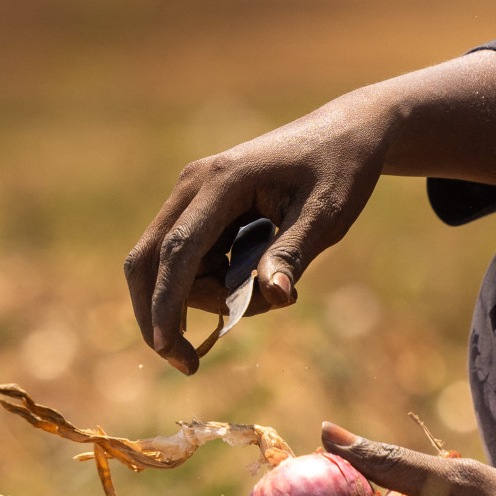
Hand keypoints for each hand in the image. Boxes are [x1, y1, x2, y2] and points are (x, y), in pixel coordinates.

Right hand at [123, 93, 394, 375]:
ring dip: (209, 297)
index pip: (178, 250)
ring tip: (273, 289)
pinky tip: (258, 276)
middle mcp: (194, 186)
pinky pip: (193, 261)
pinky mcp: (203, 210)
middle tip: (189, 362)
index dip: (166, 301)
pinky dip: (217, 284)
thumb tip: (272, 297)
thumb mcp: (327, 216)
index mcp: (221, 181)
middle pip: (149, 259)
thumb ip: (294, 254)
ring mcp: (194, 196)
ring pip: (174, 267)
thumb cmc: (340, 170)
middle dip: (160, 312)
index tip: (166, 345)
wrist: (347, 133)